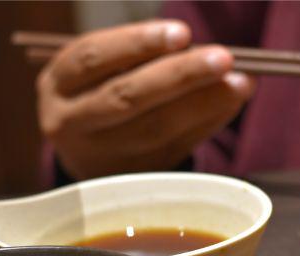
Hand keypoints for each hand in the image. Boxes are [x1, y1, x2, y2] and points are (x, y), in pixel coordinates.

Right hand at [37, 20, 254, 178]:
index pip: (93, 57)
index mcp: (59, 83)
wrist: (91, 156)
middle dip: (180, 75)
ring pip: (156, 129)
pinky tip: (232, 103)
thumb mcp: (111, 71)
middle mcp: (71, 122)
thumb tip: (221, 59)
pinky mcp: (132, 178)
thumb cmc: (106, 95)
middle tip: (224, 59)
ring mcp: (101, 156)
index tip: (183, 33)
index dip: (138, 43)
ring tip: (241, 83)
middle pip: (128, 97)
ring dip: (205, 102)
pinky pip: (177, 147)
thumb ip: (155, 59)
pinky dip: (209, 122)